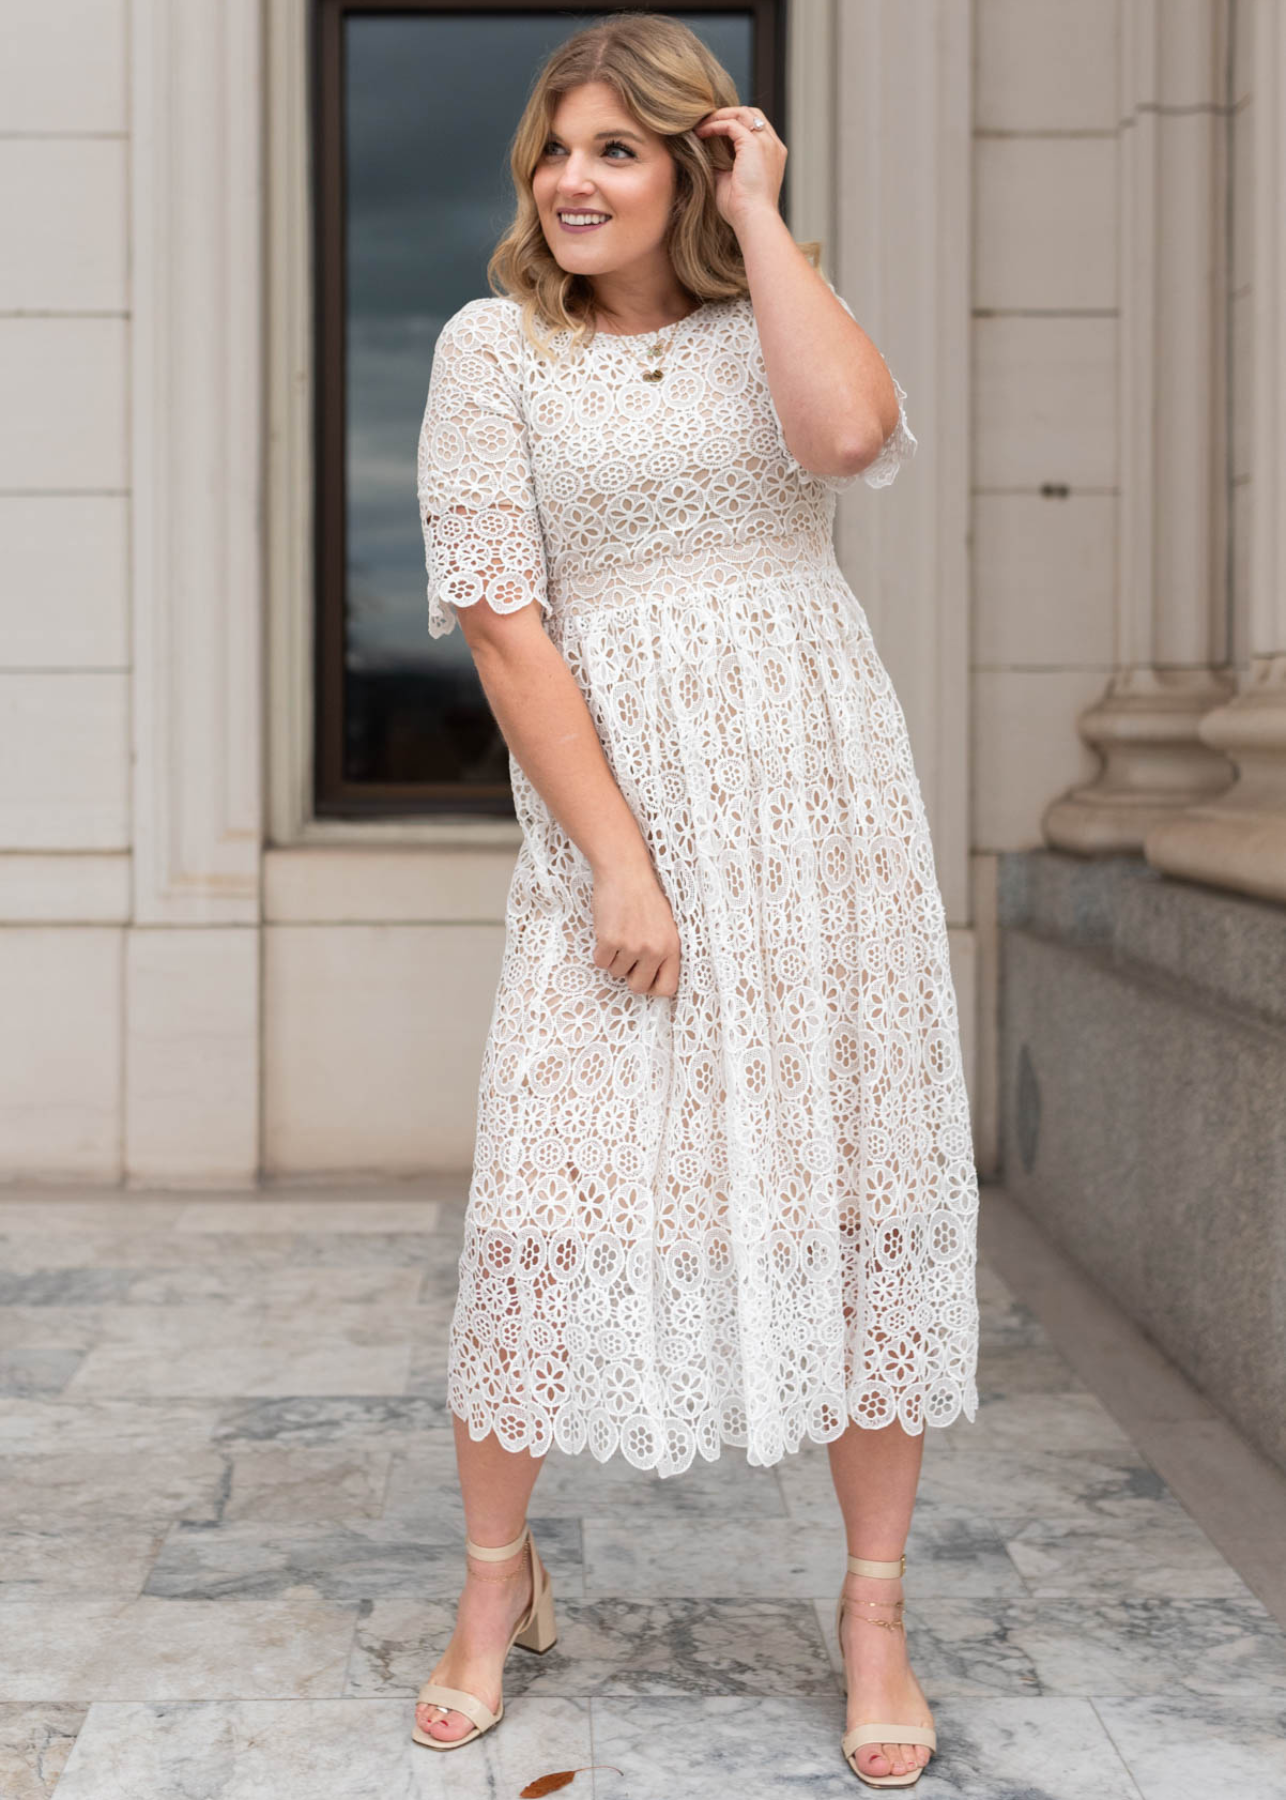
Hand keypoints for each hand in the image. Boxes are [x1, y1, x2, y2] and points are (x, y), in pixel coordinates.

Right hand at [590, 863, 680, 997]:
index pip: (667, 988)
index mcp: (672, 947)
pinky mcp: (610, 940)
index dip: (653, 987)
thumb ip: (663, 950)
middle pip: (638, 987)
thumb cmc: (645, 896)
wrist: (625, 871)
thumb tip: (653, 980)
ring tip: (619, 934)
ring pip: (616, 973)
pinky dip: (600, 951)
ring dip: (614, 958)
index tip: (644, 978)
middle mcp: (654, 950)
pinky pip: (601, 962)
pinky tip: (607, 931)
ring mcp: (632, 946)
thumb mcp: (666, 925)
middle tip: (626, 958)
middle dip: (629, 976)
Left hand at [693, 105, 785, 228]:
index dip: (735, 124)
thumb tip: (704, 154)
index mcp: (773, 155)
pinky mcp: (754, 145)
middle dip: (728, 114)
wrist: (753, 220)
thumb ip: (723, 164)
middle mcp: (773, 145)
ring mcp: (766, 143)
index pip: (756, 127)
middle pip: (751, 114)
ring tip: (701, 125)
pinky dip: (715, 125)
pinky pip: (731, 124)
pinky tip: (701, 133)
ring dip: (720, 116)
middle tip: (705, 123)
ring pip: (742, 113)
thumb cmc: (742, 210)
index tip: (713, 131)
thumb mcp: (732, 181)